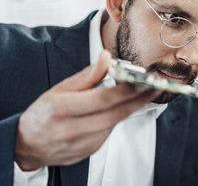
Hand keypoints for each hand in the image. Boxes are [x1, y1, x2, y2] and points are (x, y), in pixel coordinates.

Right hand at [15, 50, 160, 170]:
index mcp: (61, 109)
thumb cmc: (44, 113)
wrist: (29, 145)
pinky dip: (118, 117)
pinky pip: (110, 131)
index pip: (103, 98)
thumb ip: (87, 76)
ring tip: (145, 92)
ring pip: (115, 123)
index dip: (128, 89)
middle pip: (116, 113)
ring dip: (131, 107)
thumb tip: (107, 57)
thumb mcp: (59, 89)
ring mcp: (82, 144)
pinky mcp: (90, 151)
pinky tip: (122, 106)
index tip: (146, 80)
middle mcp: (72, 129)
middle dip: (140, 99)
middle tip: (157, 86)